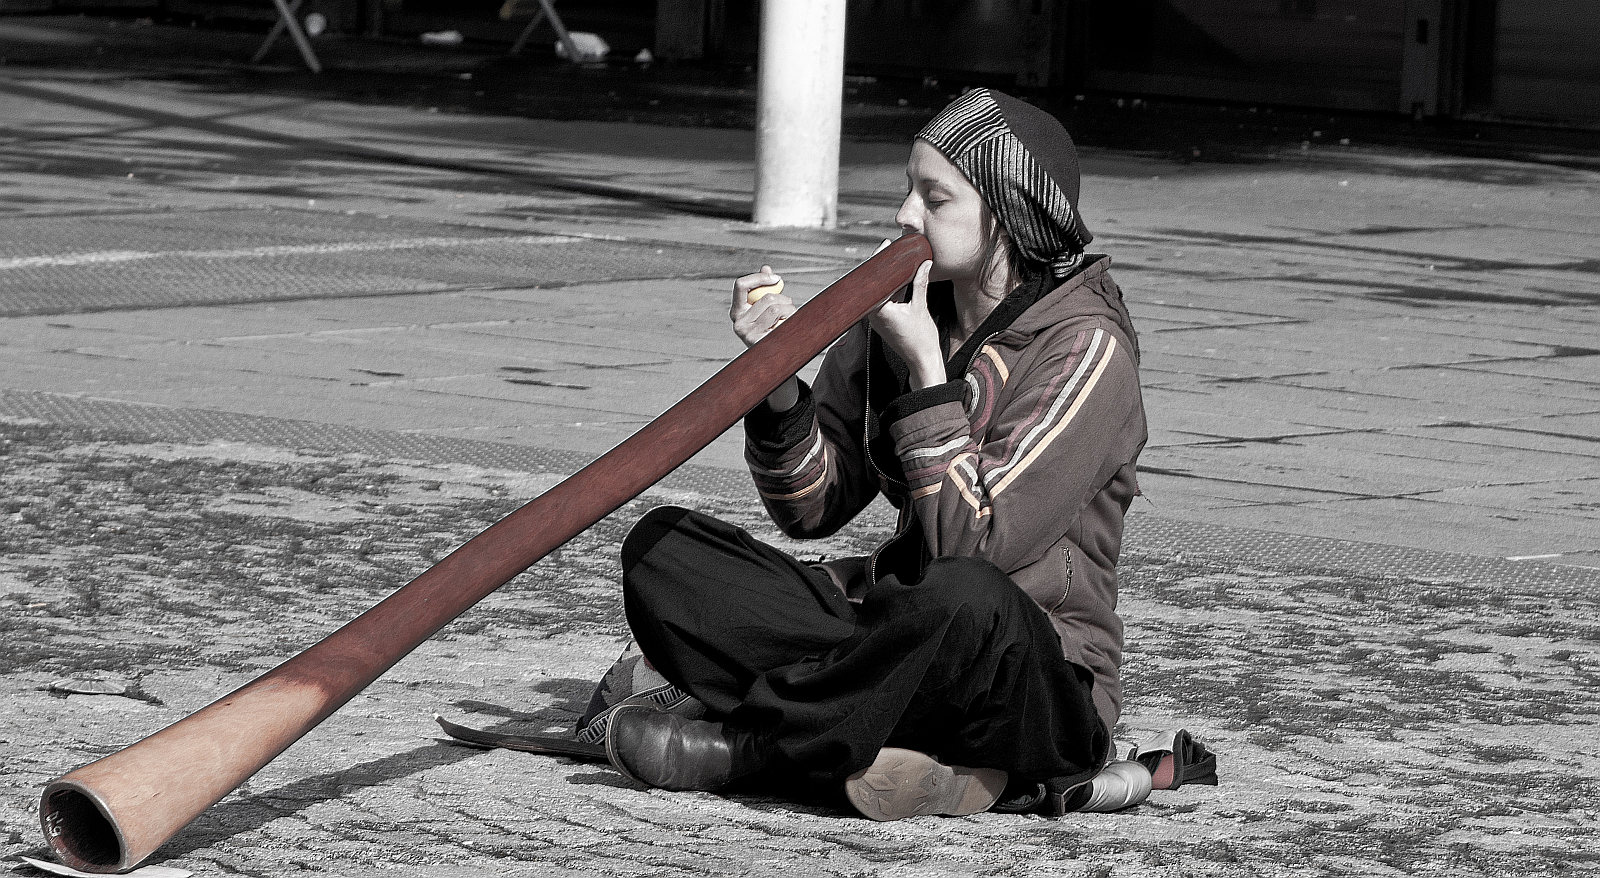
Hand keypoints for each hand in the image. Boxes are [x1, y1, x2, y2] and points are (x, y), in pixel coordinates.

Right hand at [730, 265, 795, 348]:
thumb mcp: (766, 309)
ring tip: (789, 320)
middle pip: (766, 296)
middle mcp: (739, 323)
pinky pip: (782, 322)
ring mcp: (748, 334)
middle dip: (784, 298)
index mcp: (737, 312)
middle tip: (789, 306)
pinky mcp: (761, 343)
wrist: (776, 361)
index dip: (759, 277)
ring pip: (776, 308)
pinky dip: (790, 321)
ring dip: (790, 311)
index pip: (740, 285)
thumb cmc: (772, 330)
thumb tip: (766, 267)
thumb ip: (765, 289)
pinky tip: (788, 330)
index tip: (776, 278)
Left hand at [869, 260, 944, 388]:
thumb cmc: (921, 340)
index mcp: (879, 310)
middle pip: (873, 285)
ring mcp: (877, 318)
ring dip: (887, 278)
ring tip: (897, 263)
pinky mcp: (883, 321)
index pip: (874, 280)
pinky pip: (884, 300)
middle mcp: (873, 315)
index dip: (878, 262)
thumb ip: (920, 283)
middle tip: (891, 252)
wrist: (922, 360)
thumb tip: (924, 264)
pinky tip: (900, 280)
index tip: (884, 248)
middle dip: (882, 268)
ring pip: (879, 292)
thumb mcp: (921, 307)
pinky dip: (891, 289)